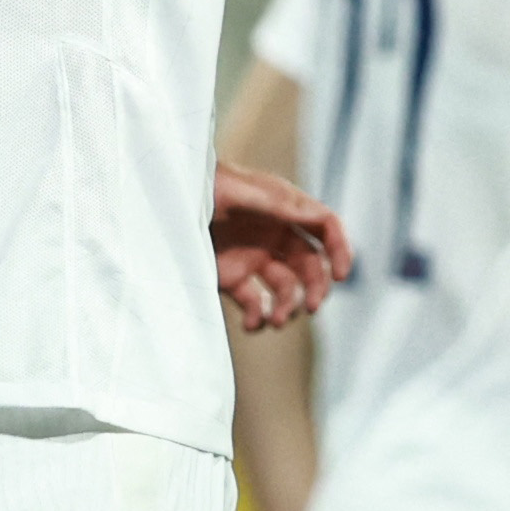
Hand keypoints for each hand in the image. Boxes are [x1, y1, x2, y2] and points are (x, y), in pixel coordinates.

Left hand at [211, 161, 352, 332]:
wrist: (167, 199)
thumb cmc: (205, 186)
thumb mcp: (242, 192)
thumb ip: (280, 205)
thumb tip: (318, 218)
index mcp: (284, 209)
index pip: (325, 227)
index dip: (340, 249)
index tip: (342, 275)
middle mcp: (275, 235)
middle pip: (311, 265)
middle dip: (316, 288)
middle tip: (311, 308)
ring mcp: (254, 257)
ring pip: (285, 288)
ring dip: (287, 307)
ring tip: (274, 321)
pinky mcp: (232, 277)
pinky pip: (254, 302)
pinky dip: (257, 317)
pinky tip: (251, 324)